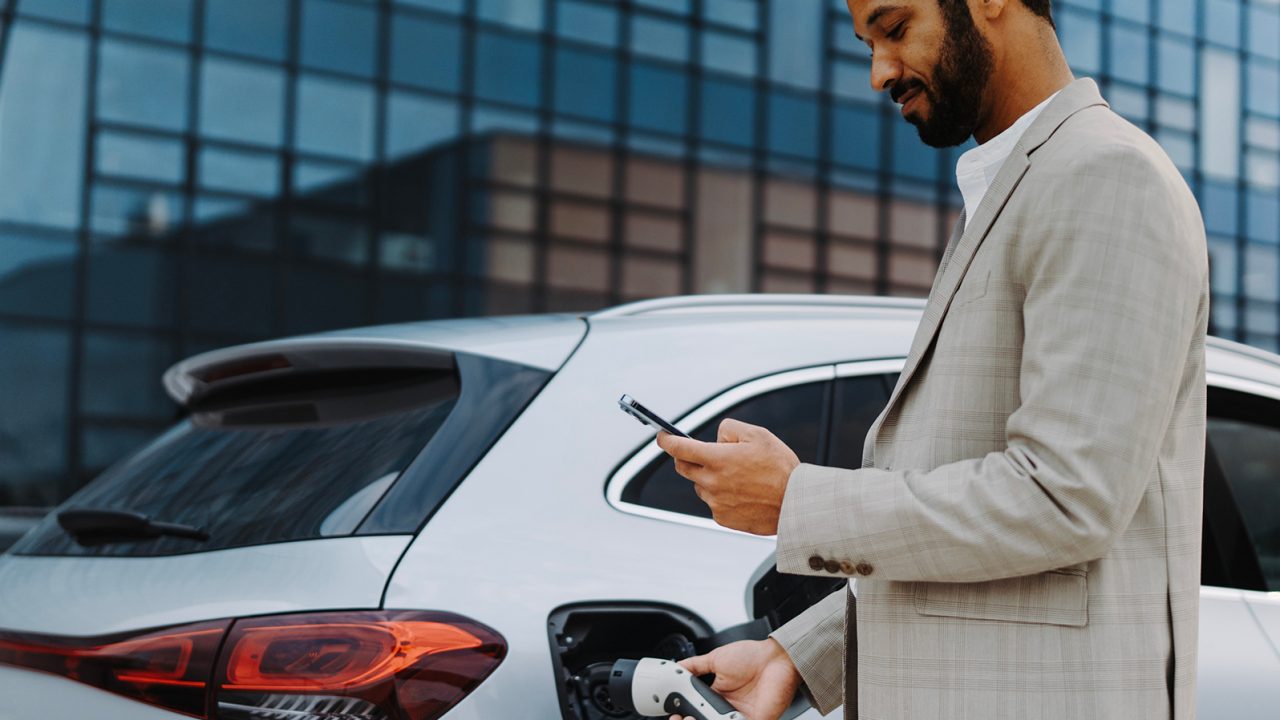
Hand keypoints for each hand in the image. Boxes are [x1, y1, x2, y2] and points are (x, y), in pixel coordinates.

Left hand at [655, 419, 799, 535]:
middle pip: (683, 467)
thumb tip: (716, 437)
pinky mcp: (722, 518)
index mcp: (717, 460)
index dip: (666, 440)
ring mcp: (715, 502)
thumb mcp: (758, 435)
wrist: (795, 503)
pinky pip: (713, 503)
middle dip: (686, 457)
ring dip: (708, 478)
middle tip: (702, 454)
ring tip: (738, 477)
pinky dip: (721, 495)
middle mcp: (711, 482)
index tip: (662, 437)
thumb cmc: (780, 469)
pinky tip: (742, 493)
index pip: (680, 448)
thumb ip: (730, 429)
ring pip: (700, 486)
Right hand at [667, 638, 801, 719]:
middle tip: (681, 718)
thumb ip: (695, 665)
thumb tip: (675, 667)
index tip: (674, 713)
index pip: (696, 710)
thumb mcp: (716, 659)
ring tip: (691, 718)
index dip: (684, 714)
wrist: (777, 657)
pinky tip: (714, 718)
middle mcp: (727, 709)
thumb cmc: (753, 656)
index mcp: (717, 696)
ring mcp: (740, 717)